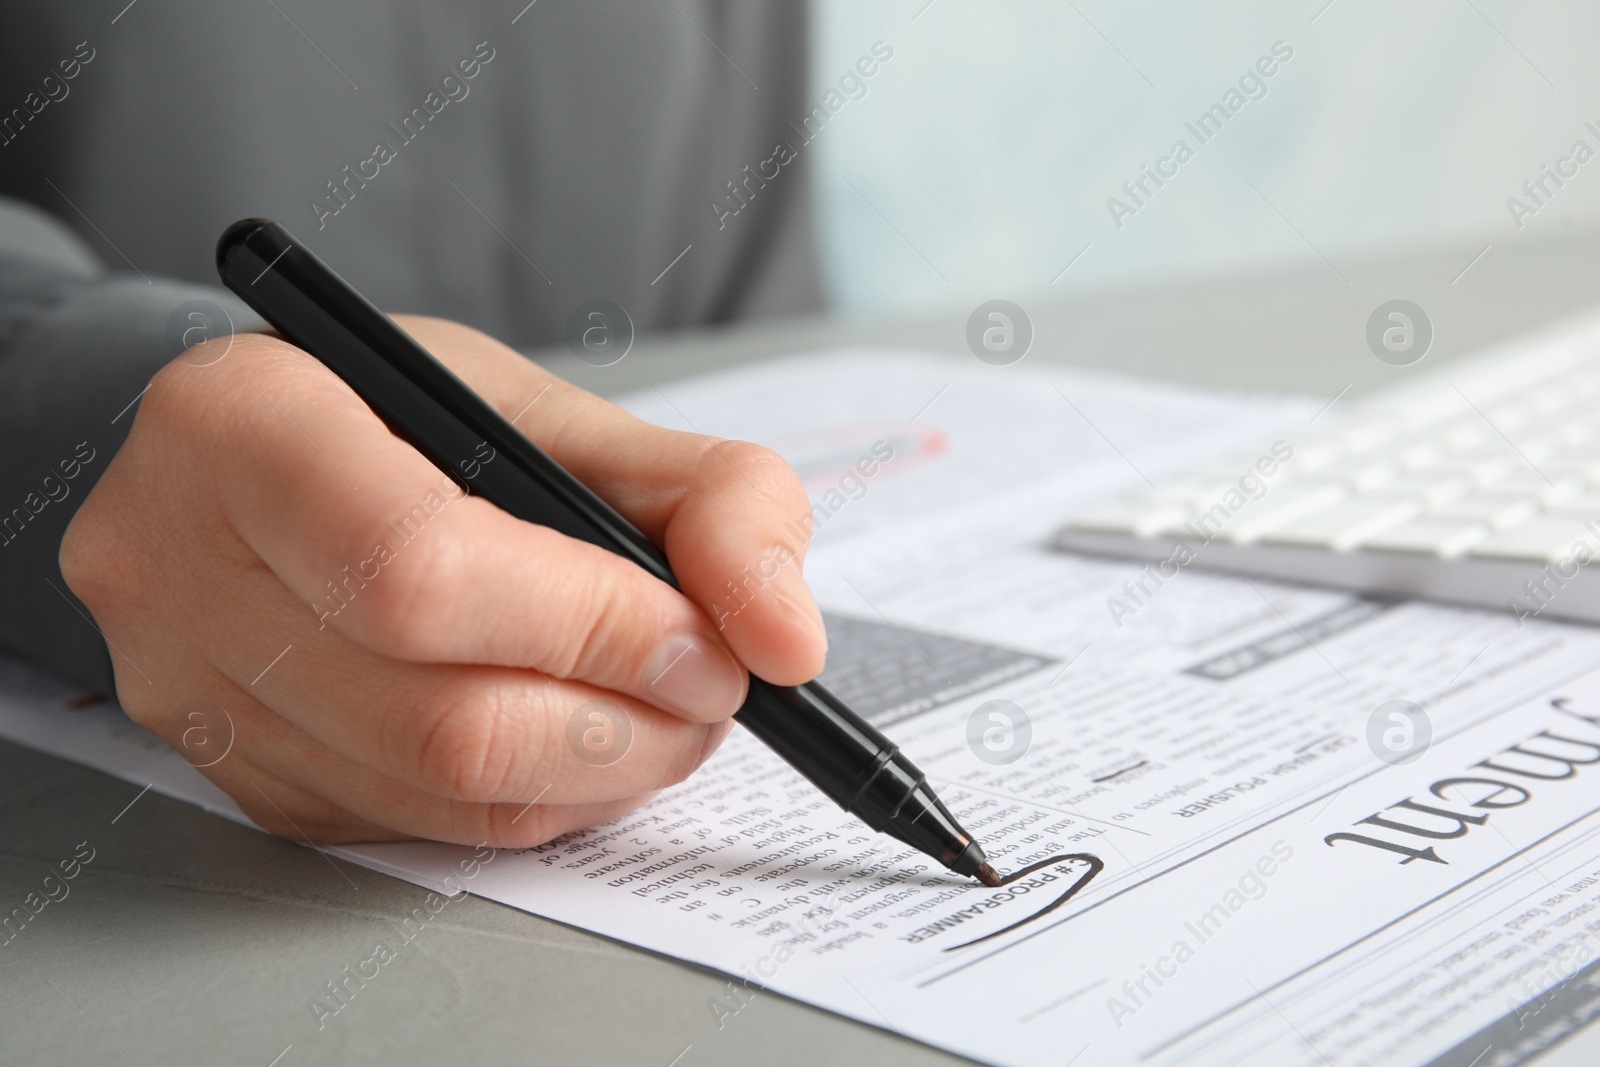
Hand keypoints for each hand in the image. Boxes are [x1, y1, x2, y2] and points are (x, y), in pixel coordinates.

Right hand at [60, 316, 826, 846]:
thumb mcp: (557, 405)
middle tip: (708, 689)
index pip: (423, 570)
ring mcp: (194, 687)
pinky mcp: (236, 774)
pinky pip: (418, 827)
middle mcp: (179, 566)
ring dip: (602, 773)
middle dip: (626, 722)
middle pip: (442, 716)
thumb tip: (788, 638)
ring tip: (661, 711)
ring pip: (439, 794)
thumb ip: (706, 494)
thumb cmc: (403, 418)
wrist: (261, 461)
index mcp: (243, 425)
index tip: (703, 642)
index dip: (593, 626)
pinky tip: (575, 739)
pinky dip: (535, 799)